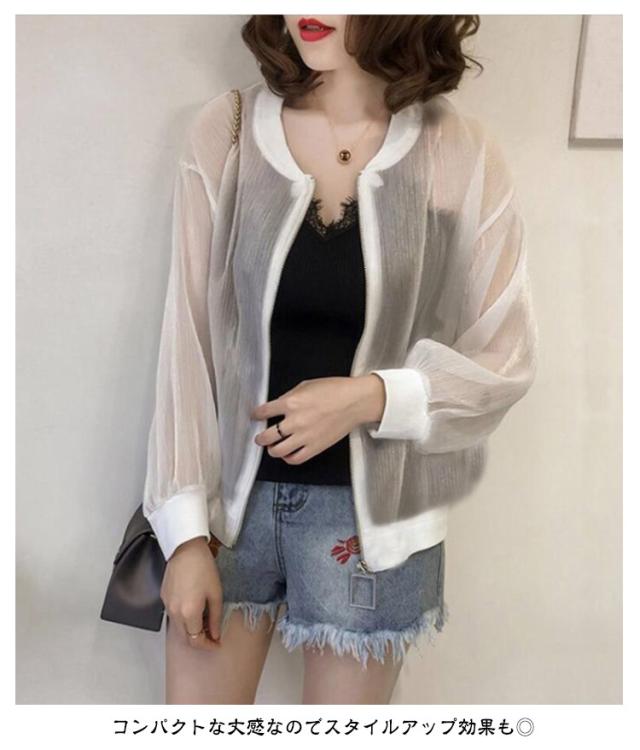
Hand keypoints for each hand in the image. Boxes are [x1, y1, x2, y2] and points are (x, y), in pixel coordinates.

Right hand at [161, 536, 223, 649]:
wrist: (185, 549)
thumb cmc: (203, 568)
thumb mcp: (215, 593)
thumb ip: (215, 618)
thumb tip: (216, 635)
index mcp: (189, 613)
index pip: (197, 640)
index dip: (208, 645)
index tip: (217, 643)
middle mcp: (175, 613)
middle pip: (185, 638)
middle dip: (199, 641)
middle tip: (212, 636)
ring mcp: (167, 606)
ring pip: (178, 629)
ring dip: (191, 631)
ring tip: (205, 623)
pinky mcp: (163, 598)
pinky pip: (173, 616)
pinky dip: (184, 620)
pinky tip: (194, 611)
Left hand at [250, 374, 385, 463]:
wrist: (355, 402)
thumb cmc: (334, 390)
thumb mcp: (306, 385)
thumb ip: (289, 396)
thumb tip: (278, 405)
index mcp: (291, 402)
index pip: (263, 412)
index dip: (256, 415)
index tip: (256, 416)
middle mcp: (295, 421)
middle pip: (267, 436)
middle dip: (260, 437)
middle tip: (260, 437)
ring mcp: (304, 436)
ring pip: (277, 451)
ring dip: (271, 450)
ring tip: (272, 447)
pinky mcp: (315, 447)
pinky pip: (295, 459)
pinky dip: (288, 458)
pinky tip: (287, 454)